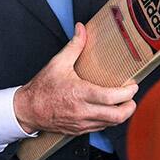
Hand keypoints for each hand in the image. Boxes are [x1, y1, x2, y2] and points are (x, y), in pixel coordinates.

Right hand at [14, 23, 137, 134]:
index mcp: (80, 94)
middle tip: (132, 97)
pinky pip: (100, 128)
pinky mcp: (79, 130)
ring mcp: (82, 123)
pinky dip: (107, 120)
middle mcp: (83, 111)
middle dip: (130, 107)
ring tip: (123, 103)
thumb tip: (81, 29)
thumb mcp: (58, 63)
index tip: (133, 86)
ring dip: (120, 114)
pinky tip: (107, 110)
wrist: (27, 110)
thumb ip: (74, 46)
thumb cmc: (42, 88)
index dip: (127, 93)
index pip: (111, 97)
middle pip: (117, 116)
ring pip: (110, 125)